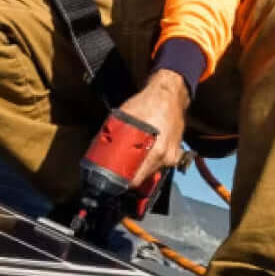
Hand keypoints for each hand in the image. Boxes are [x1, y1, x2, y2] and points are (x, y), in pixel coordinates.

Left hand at [118, 70, 188, 188]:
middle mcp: (167, 158)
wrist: (170, 93)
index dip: (122, 182)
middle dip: (128, 173)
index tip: (111, 180)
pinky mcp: (175, 151)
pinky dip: (147, 159)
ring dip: (138, 166)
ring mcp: (173, 155)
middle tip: (114, 168)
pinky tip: (138, 151)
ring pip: (150, 169)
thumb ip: (116, 134)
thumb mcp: (126, 117)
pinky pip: (158, 161)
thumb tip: (99, 147)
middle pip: (143, 176)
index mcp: (156, 152)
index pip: (137, 179)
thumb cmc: (148, 102)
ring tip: (125, 159)